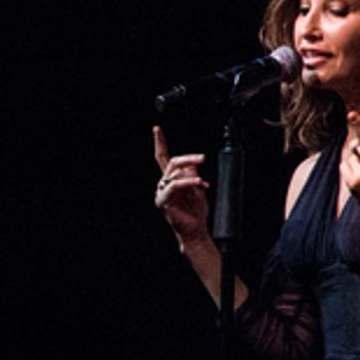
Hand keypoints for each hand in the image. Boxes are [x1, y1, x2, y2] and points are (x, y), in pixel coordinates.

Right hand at [153, 125, 210, 245]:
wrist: (196, 230)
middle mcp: (164, 184)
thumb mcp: (198, 189)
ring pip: (173, 172)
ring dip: (191, 173)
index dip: (160, 143)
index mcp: (171, 180)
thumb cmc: (196, 212)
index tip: (157, 129)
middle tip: (202, 158)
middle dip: (188, 158)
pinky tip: (199, 183)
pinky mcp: (163, 201)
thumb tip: (192, 164)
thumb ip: (193, 175)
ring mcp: (162, 192)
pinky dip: (188, 182)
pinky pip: (175, 185)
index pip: (164, 158)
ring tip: (202, 181)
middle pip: (172, 162)